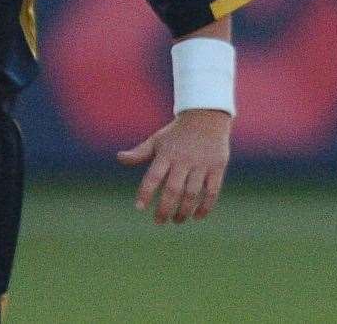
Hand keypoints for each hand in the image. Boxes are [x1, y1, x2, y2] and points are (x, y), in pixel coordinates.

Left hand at [116, 109, 231, 223]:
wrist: (206, 116)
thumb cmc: (177, 132)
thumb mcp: (157, 140)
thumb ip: (140, 152)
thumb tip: (119, 158)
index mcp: (166, 154)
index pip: (153, 176)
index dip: (145, 193)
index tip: (139, 208)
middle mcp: (184, 160)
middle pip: (173, 190)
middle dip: (165, 209)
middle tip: (159, 221)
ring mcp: (202, 164)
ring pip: (192, 194)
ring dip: (184, 211)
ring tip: (177, 220)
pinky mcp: (217, 167)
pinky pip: (212, 191)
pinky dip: (205, 207)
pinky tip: (197, 217)